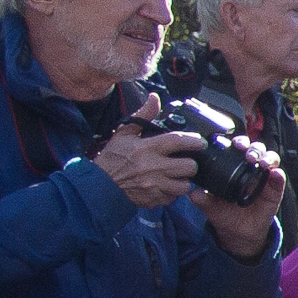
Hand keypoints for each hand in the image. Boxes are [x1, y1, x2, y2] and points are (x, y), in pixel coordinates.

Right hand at [89, 96, 203, 209]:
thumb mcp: (124, 134)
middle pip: (188, 166)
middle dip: (191, 163)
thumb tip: (154, 98)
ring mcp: (153, 186)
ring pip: (184, 185)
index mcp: (146, 148)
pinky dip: (172, 192)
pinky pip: (173, 197)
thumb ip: (143, 116)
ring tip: (176, 175)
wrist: (97, 186)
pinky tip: (165, 186)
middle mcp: (152, 167)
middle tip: (186, 161)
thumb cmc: (112, 158)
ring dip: (183, 180)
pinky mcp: (152, 200)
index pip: (179, 141)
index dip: (194, 141)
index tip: (200, 142)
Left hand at [194, 149, 286, 260]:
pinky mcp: (275, 191)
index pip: (240, 149)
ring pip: (271, 160)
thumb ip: (202, 199)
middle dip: (254, 148)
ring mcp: (265, 179)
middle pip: (257, 150)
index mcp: (235, 168)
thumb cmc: (224, 214)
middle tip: (249, 155)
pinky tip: (275, 174)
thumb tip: (192, 192)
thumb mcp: (211, 207)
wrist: (237, 232)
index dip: (239, 142)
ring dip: (268, 158)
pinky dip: (279, 176)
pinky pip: (279, 181)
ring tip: (263, 164)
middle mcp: (252, 170)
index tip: (234, 144)